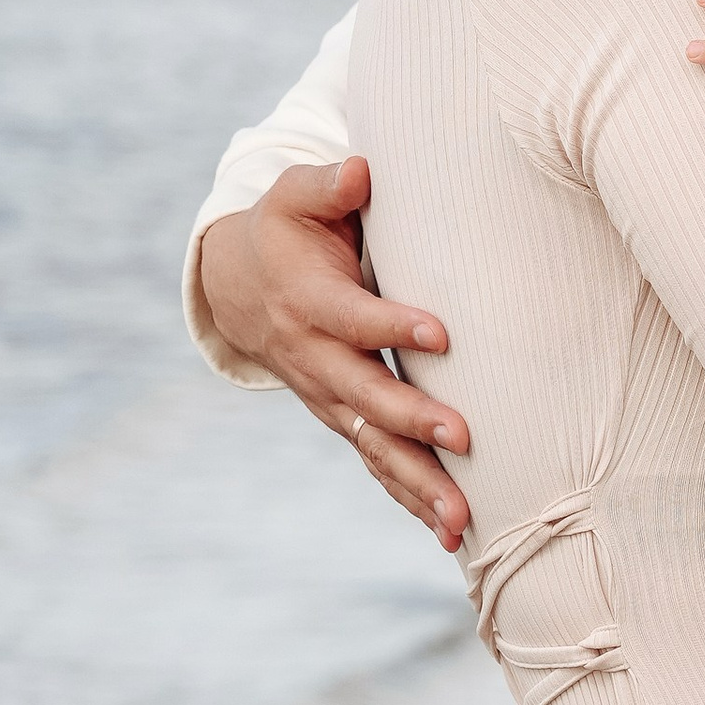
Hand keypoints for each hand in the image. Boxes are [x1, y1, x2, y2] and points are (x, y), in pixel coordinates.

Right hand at [197, 157, 472, 550]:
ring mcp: (329, 398)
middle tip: (463, 437)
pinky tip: (454, 533)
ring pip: (374, 446)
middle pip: (366, 396)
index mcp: (310, 303)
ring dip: (418, 483)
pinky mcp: (344, 420)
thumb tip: (361, 171)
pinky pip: (378, 463)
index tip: (441, 332)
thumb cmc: (287, 230)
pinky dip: (411, 498)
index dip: (393, 325)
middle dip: (413, 419)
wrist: (241, 288)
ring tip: (463, 518)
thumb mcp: (294, 197)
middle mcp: (317, 360)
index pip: (355, 318)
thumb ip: (328, 186)